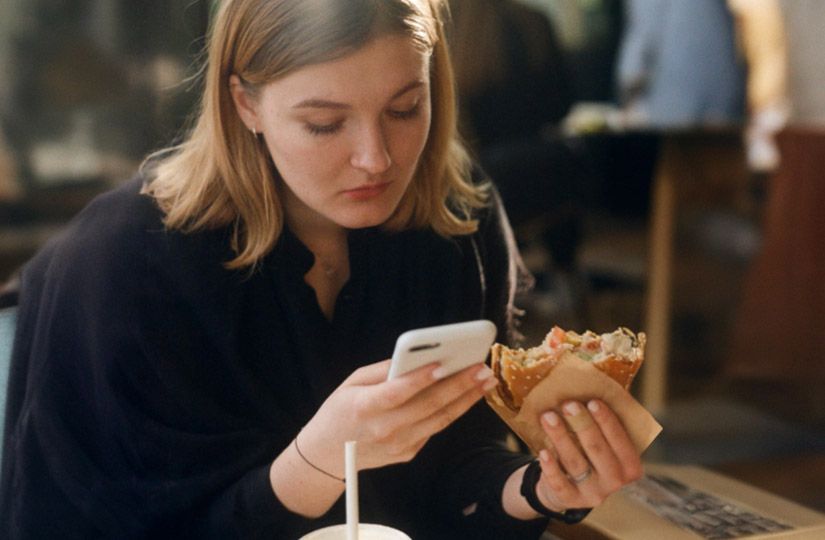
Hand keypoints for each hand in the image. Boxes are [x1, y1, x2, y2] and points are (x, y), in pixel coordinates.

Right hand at [298, 359, 497, 476]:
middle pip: (428, 406)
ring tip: (486, 380)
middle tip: (481, 367)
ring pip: (440, 419)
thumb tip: (414, 357)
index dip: (420, 378)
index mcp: (364, 407)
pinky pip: (434, 428)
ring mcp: (398, 445)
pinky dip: (452, 410)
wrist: (327, 454)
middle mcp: (383, 429)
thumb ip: (382, 371)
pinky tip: (468, 394)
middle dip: (459, 385)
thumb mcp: (351, 383)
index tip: (443, 362)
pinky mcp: (408, 453)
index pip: (397, 392)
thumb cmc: (340, 411)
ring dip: (466, 399)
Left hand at [534, 399, 642, 511]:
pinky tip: (543, 451)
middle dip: (583, 425)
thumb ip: (604, 424)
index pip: (622, 443)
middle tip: (568, 404)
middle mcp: (615, 482)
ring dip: (561, 437)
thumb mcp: (602, 444)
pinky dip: (551, 467)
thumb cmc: (587, 454)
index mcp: (630, 466)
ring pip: (575, 463)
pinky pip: (559, 483)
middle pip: (598, 450)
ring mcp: (593, 494)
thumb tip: (594, 384)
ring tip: (548, 416)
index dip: (608, 422)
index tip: (593, 401)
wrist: (565, 486)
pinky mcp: (569, 500)